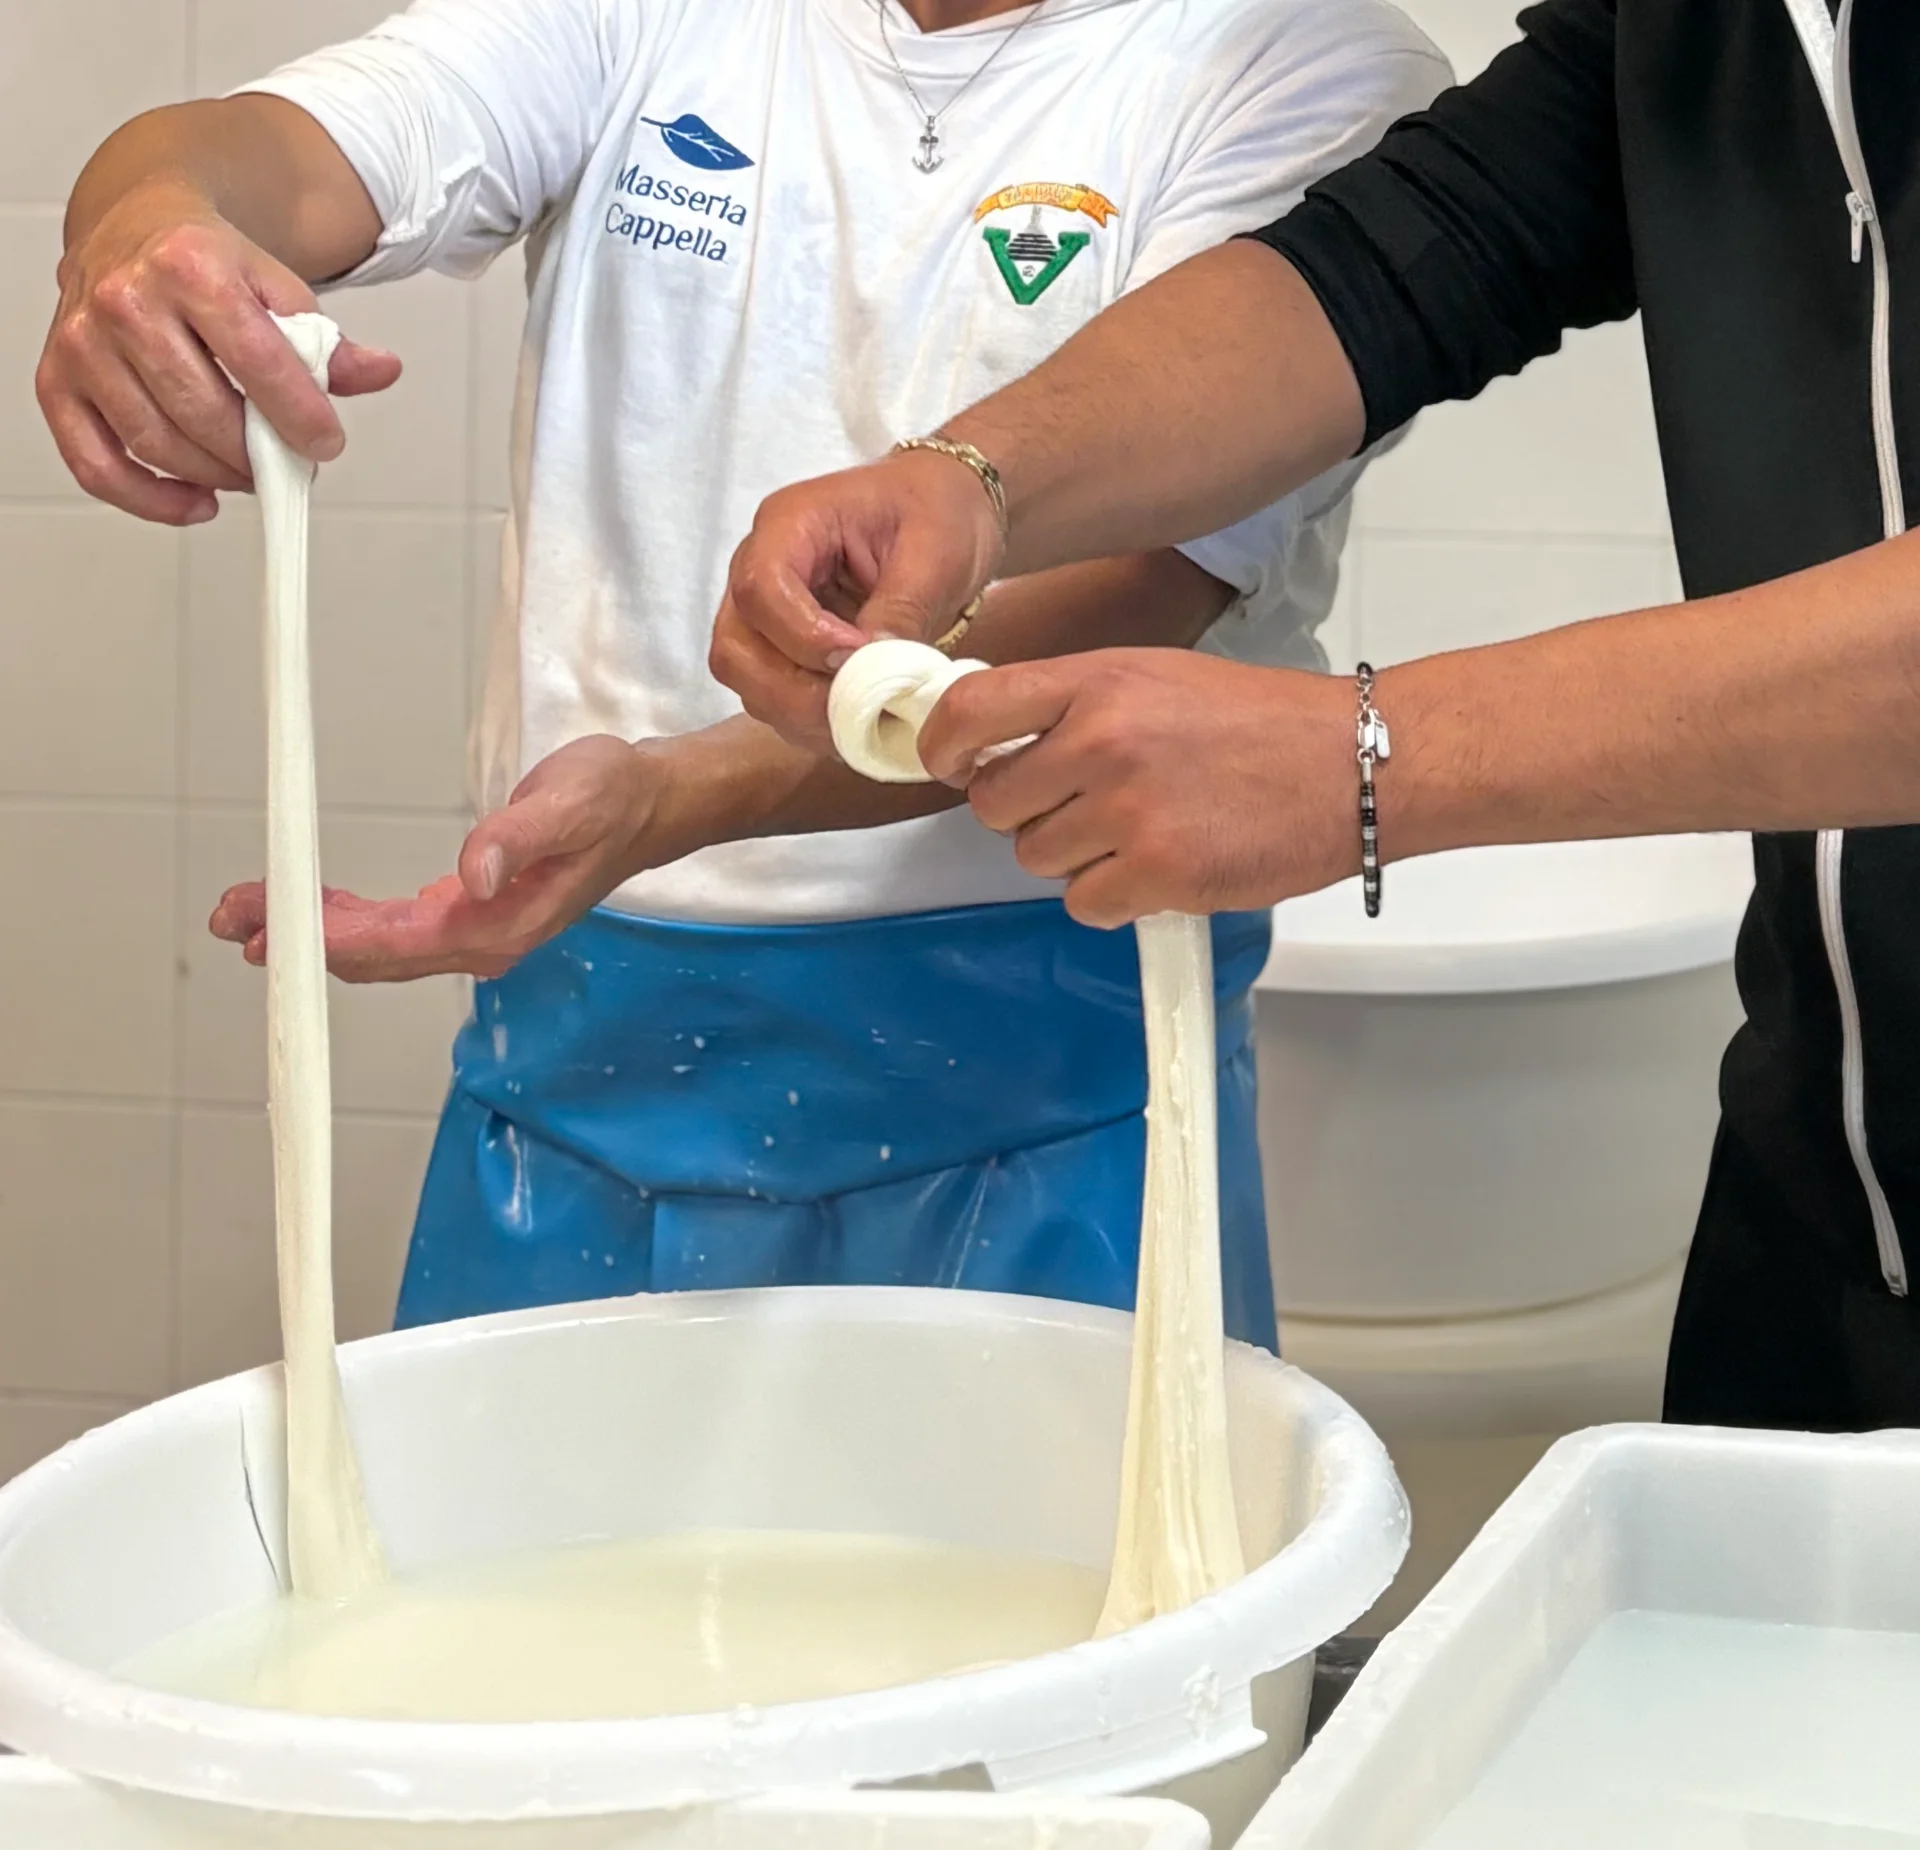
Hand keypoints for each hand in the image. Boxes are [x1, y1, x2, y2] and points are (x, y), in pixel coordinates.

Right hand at [38, 180, 399, 525]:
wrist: (134, 226)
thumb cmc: (206, 264)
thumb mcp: (277, 286)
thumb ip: (328, 341)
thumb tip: (381, 371)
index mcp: (190, 266)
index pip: (258, 362)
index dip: (300, 417)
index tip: (325, 445)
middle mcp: (125, 299)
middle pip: (204, 412)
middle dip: (256, 454)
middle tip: (286, 463)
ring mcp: (84, 343)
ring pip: (158, 444)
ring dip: (215, 476)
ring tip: (247, 472)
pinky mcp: (57, 381)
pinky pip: (97, 466)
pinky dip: (150, 500)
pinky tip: (196, 502)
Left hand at [209, 736, 697, 981]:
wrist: (649, 804)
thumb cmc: (613, 798)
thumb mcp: (571, 804)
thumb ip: (518, 838)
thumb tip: (474, 872)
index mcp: (499, 928)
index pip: (396, 943)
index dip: (328, 939)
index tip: (272, 927)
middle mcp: (482, 942)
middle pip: (373, 955)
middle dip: (298, 939)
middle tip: (230, 916)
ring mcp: (476, 932)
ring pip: (378, 946)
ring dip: (310, 931)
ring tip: (247, 912)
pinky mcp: (471, 913)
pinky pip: (394, 930)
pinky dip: (343, 921)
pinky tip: (312, 909)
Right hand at [710, 449, 1005, 748]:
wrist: (946, 506)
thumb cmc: (940, 512)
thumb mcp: (936, 554)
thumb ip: (901, 610)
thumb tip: (872, 672)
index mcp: (791, 524)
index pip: (761, 589)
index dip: (802, 638)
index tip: (857, 658)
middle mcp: (758, 567)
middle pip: (735, 646)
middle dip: (792, 691)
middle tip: (859, 708)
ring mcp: (763, 612)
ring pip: (745, 679)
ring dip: (798, 713)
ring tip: (863, 719)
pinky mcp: (780, 647)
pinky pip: (770, 695)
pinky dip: (807, 720)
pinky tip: (856, 721)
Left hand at [917, 650, 1359, 927]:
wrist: (1355, 764)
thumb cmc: (1260, 722)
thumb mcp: (1155, 677)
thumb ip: (1073, 705)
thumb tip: (991, 745)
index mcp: (1097, 682)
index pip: (969, 710)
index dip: (943, 747)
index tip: (951, 765)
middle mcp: (1102, 739)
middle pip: (992, 803)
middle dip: (1027, 813)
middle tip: (1084, 806)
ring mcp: (1128, 808)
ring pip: (1036, 858)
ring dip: (1074, 857)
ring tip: (1138, 831)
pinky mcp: (1158, 870)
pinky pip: (1084, 903)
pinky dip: (1112, 897)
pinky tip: (1160, 867)